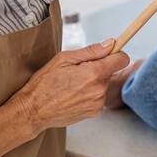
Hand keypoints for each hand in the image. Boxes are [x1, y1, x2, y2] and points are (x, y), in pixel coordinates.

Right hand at [15, 39, 131, 131]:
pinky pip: (98, 97)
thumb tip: (110, 44)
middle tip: (77, 71)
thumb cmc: (44, 84)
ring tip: (72, 85)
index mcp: (94, 73)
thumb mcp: (63, 59)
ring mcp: (98, 103)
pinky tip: (74, 95)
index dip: (115, 54)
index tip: (107, 54)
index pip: (122, 59)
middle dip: (98, 69)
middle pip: (111, 72)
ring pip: (103, 85)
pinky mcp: (95, 112)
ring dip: (93, 83)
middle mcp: (99, 89)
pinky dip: (90, 95)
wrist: (33, 111)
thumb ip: (91, 51)